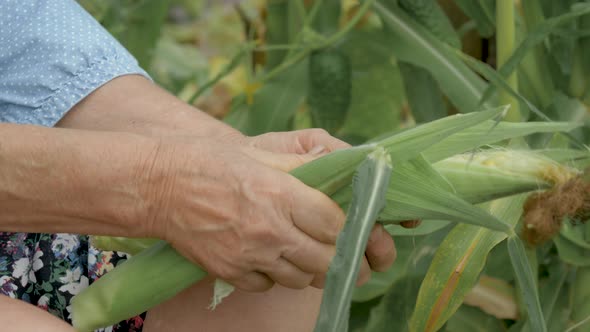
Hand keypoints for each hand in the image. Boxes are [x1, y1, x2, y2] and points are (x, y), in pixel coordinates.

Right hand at [139, 139, 346, 291]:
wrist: (157, 186)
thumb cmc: (208, 163)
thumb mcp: (260, 155)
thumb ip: (302, 169)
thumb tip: (335, 172)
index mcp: (281, 194)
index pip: (335, 223)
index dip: (349, 227)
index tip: (349, 226)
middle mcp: (269, 229)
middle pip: (326, 260)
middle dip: (341, 258)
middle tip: (345, 254)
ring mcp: (248, 255)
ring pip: (300, 279)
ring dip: (308, 268)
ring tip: (302, 252)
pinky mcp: (229, 272)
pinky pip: (267, 286)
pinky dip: (274, 276)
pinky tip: (267, 257)